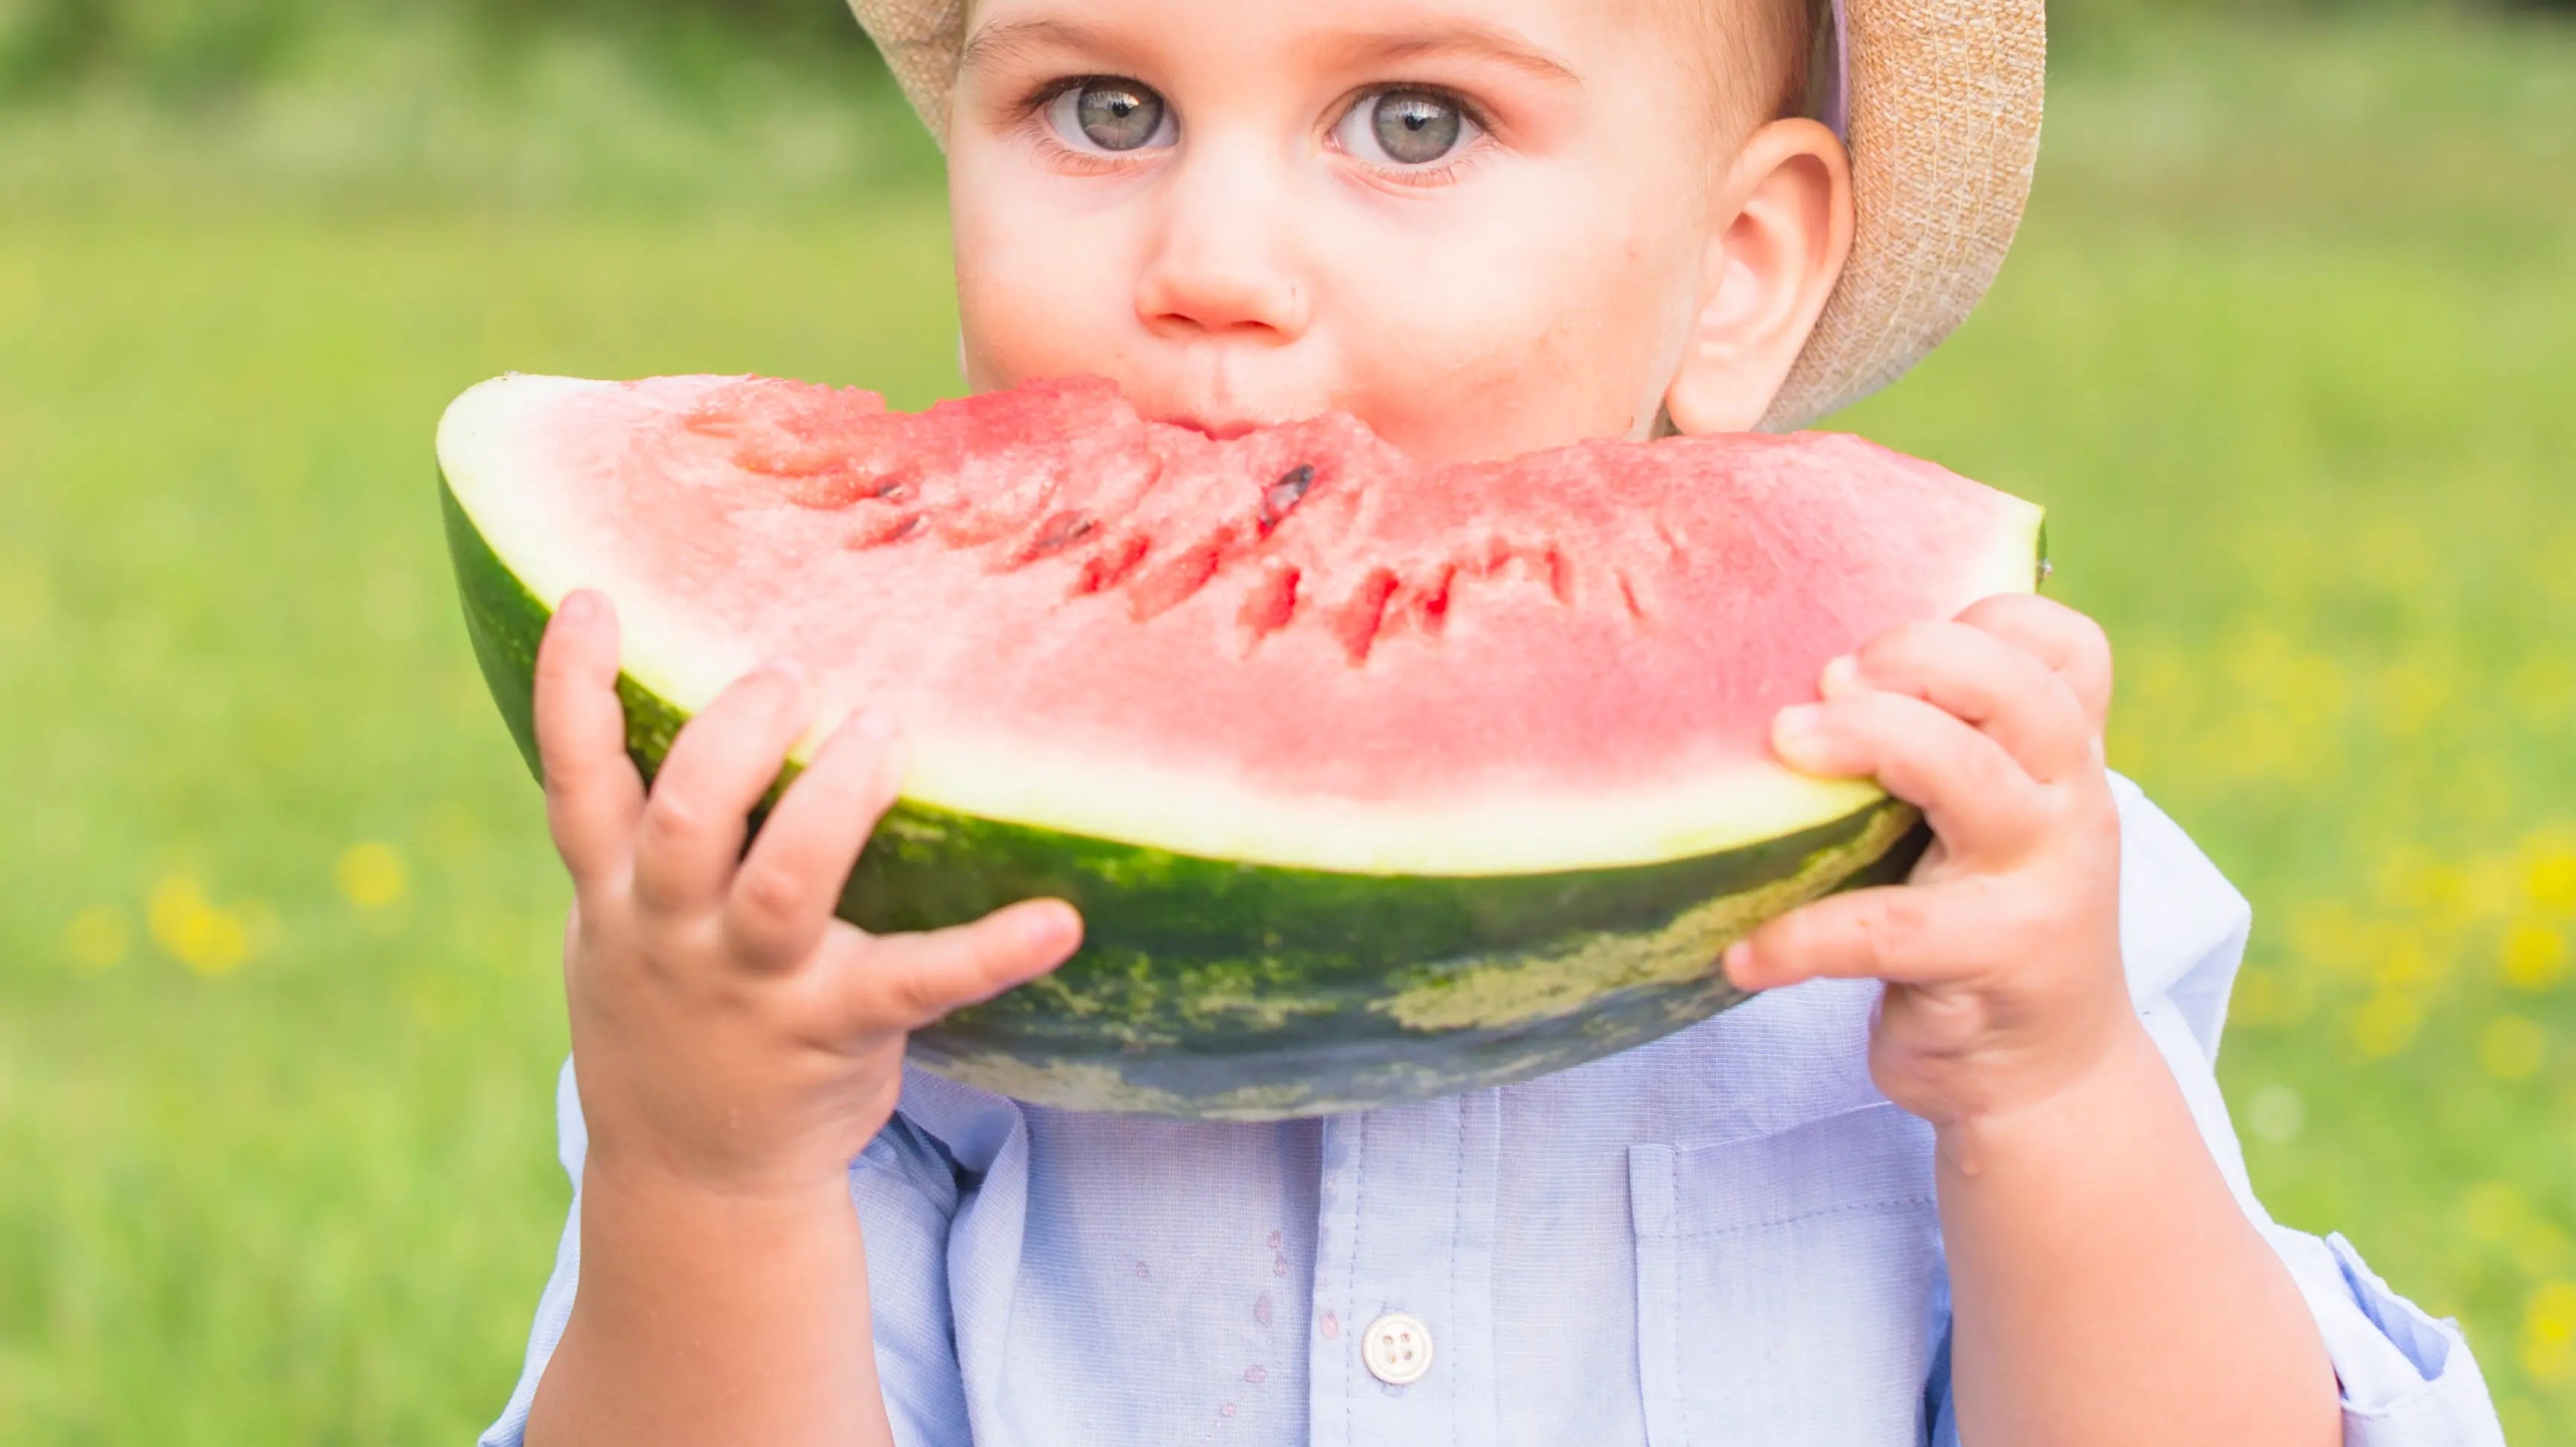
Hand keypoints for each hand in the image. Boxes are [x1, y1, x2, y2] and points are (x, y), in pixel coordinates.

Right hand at [532, 589, 1081, 1202]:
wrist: (695, 1173)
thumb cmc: (668, 1010)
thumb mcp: (615, 926)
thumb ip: (630, 831)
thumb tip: (664, 690)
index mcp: (618, 898)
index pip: (576, 782)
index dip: (571, 691)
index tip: (592, 595)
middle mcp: (674, 935)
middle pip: (686, 819)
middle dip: (736, 734)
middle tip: (792, 671)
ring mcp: (754, 988)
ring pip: (783, 886)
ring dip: (837, 800)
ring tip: (882, 730)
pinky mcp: (837, 1031)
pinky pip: (919, 984)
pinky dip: (993, 950)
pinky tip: (1058, 920)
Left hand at [1723, 594, 2132, 1129]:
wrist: (2048, 1077)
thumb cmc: (1982, 919)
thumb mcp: (1982, 824)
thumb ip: (1939, 746)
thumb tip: (1802, 669)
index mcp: (2065, 756)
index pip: (2062, 648)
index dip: (1977, 621)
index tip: (1877, 649)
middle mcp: (2070, 803)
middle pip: (2017, 688)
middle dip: (1910, 663)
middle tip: (1819, 688)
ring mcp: (2043, 880)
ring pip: (1964, 774)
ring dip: (1865, 742)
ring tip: (1782, 744)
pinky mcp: (1997, 960)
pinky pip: (1885, 928)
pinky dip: (1801, 937)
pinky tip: (1745, 953)